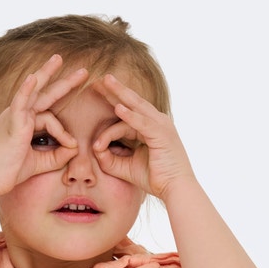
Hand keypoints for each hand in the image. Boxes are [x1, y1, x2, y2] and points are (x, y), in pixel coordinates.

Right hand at [0, 55, 88, 197]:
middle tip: (83, 71)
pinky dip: (26, 90)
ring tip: (59, 59)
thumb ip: (58, 156)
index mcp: (23, 122)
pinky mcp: (12, 123)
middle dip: (63, 82)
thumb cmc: (9, 171)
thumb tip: (76, 147)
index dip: (63, 131)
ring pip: (35, 91)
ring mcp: (14, 116)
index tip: (73, 145)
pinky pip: (20, 102)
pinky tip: (33, 78)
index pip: (49, 116)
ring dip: (47, 73)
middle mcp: (18, 114)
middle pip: (44, 93)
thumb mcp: (39, 163)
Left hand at [92, 74, 194, 198]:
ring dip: (120, 93)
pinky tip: (118, 108)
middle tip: (98, 78)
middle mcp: (157, 121)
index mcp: (151, 127)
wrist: (176, 189)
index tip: (92, 113)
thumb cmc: (155, 178)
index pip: (127, 112)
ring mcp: (161, 125)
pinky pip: (142, 122)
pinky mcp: (161, 135)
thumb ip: (110, 157)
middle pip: (132, 101)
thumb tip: (94, 148)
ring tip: (106, 82)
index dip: (110, 110)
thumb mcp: (127, 167)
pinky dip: (130, 115)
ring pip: (137, 106)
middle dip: (114, 90)